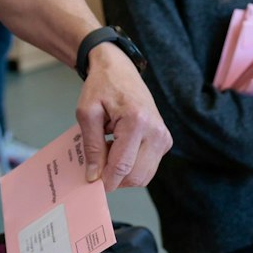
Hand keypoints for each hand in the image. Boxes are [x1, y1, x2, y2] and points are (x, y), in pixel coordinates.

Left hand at [76, 44, 170, 189]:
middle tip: (97, 162)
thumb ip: (92, 146)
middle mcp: (156, 131)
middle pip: (136, 176)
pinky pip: (147, 166)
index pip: (122, 166)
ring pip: (143, 176)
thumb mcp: (87, 113)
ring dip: (123, 173)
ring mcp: (164, 137)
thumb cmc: (101, 87)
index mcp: (137, 121)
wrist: (119, 69)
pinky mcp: (165, 141)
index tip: (91, 183)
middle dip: (114, 178)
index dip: (105, 180)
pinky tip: (119, 148)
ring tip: (108, 150)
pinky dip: (131, 165)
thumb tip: (93, 176)